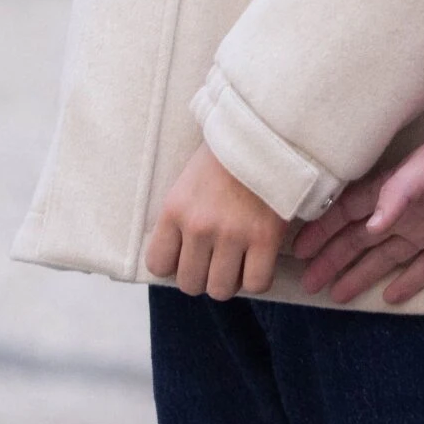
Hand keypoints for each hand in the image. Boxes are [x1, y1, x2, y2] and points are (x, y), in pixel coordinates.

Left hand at [144, 144, 287, 300]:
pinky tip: (260, 261)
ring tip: (238, 262)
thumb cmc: (227, 156)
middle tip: (216, 261)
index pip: (157, 264)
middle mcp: (199, 226)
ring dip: (229, 281)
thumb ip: (181, 216)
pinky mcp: (265, 238)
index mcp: (175, 209)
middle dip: (203, 277)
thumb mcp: (189, 181)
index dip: (174, 265)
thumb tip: (180, 255)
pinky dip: (258, 279)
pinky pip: (256, 283)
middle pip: (190, 283)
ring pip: (221, 289)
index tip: (188, 255)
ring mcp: (232, 233)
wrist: (266, 133)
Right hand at [293, 108, 423, 305]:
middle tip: (307, 282)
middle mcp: (408, 212)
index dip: (322, 230)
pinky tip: (389, 298)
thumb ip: (400, 191)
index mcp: (396, 188)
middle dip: (332, 259)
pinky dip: (407, 284)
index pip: (347, 212)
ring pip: (385, 259)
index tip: (297, 250)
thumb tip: (369, 226)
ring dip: (360, 275)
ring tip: (335, 295)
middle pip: (359, 240)